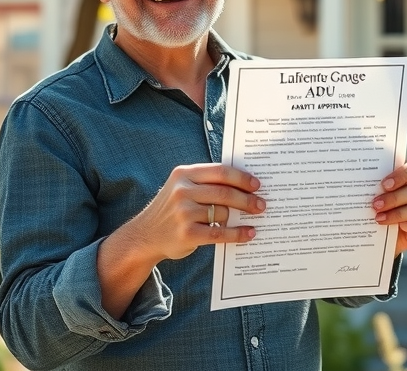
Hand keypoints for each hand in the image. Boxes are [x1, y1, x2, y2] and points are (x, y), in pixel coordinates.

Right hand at [128, 163, 265, 260]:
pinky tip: (248, 233)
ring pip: (223, 212)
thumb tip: (245, 185)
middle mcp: (182, 191)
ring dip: (241, 217)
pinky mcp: (187, 233)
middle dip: (247, 199)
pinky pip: (220, 232)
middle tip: (261, 204)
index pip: (220, 172)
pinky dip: (237, 234)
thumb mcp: (182, 188)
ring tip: (253, 219)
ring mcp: (183, 213)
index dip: (241, 178)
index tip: (257, 184)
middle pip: (224, 192)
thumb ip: (206, 183)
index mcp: (184, 174)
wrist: (145, 236)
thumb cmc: (172, 210)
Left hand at [372, 156, 406, 255]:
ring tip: (380, 218)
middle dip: (396, 197)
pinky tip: (399, 227)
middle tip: (376, 204)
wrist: (389, 233)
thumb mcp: (383, 192)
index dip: (404, 174)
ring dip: (400, 213)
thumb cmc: (386, 205)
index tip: (384, 184)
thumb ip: (381, 183)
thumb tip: (363, 179)